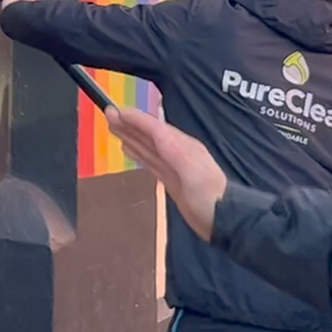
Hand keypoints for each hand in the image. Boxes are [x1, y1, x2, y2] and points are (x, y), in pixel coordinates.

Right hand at [105, 105, 227, 240]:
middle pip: (149, 134)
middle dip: (129, 124)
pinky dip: (138, 152)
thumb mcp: (192, 173)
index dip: (135, 119)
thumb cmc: (209, 198)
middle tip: (108, 114)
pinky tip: (129, 149)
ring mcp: (174, 166)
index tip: (115, 111)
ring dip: (131, 135)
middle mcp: (178, 152)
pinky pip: (151, 160)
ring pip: (148, 146)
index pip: (155, 128)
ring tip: (114, 127)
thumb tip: (156, 132)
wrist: (223, 221)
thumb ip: (174, 152)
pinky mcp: (171, 179)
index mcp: (183, 147)